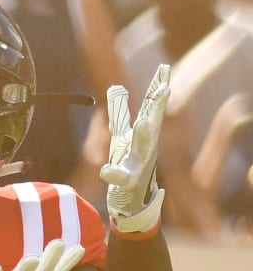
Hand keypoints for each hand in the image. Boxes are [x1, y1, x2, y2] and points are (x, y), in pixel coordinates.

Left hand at [100, 64, 168, 235]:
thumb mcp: (122, 136)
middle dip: (157, 107)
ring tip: (141, 122)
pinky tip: (106, 170)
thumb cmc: (129, 164)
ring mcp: (139, 165)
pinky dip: (113, 173)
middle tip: (164, 88)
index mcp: (144, 135)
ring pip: (142, 149)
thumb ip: (118, 112)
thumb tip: (115, 87)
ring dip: (142, 135)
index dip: (157, 90)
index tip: (164, 69)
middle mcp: (146, 147)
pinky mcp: (128, 184)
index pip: (150, 109)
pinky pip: (120, 178)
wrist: (132, 201)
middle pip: (152, 124)